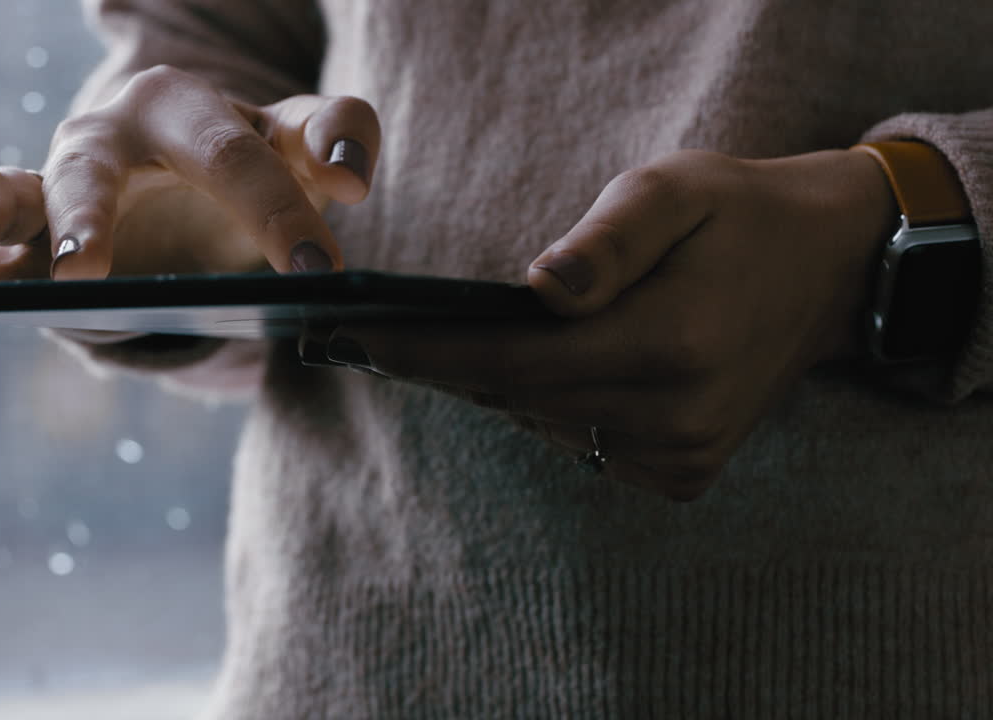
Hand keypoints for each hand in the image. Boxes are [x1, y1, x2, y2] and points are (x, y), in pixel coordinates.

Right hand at [0, 65, 380, 334]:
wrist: (194, 189)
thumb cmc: (253, 167)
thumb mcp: (302, 146)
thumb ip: (336, 136)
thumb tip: (355, 177)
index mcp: (179, 110)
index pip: (230, 152)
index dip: (274, 206)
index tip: (315, 266)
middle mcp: (101, 143)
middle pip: (91, 172)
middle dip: (89, 217)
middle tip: (87, 269)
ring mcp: (48, 194)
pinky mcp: (16, 250)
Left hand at [318, 149, 894, 499]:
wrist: (828, 269)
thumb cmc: (739, 215)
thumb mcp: (674, 190)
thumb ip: (606, 240)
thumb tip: (537, 290)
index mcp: (670, 344)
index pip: (512, 364)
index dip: (428, 355)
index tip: (356, 341)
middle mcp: (675, 417)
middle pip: (519, 400)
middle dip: (447, 368)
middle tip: (377, 337)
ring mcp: (683, 456)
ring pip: (546, 426)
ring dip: (500, 388)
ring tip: (446, 348)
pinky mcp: (686, 474)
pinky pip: (584, 447)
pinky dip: (552, 410)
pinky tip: (547, 370)